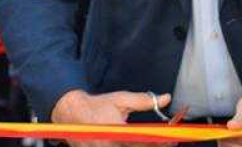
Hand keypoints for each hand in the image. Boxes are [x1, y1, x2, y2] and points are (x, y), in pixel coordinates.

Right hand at [51, 89, 169, 146]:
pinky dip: (129, 146)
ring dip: (140, 146)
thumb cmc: (97, 105)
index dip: (161, 142)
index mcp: (119, 131)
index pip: (146, 142)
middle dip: (154, 145)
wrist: (70, 112)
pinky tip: (133, 142)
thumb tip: (165, 98)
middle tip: (165, 141)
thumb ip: (144, 101)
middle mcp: (111, 145)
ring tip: (149, 140)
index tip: (171, 138)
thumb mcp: (121, 99)